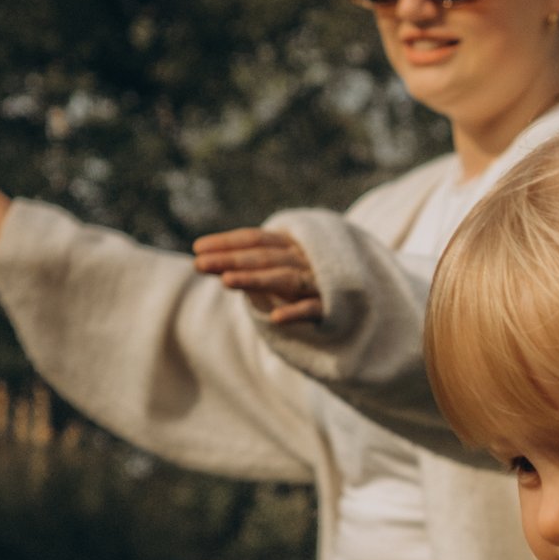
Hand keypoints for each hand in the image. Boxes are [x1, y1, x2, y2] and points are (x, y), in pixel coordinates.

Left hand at [192, 225, 324, 324]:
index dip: (227, 243)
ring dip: (255, 279)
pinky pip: (313, 309)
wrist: (361, 302)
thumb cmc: (309, 286)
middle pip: (263, 257)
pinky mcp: (333, 308)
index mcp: (290, 246)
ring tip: (225, 281)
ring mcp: (318, 282)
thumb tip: (205, 260)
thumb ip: (248, 267)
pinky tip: (276, 320)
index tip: (198, 249)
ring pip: (284, 278)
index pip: (255, 239)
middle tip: (199, 264)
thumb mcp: (278, 273)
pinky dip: (296, 312)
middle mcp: (303, 258)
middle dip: (230, 259)